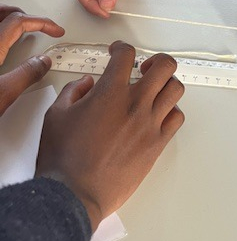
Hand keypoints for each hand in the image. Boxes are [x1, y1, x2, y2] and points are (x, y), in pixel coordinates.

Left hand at [0, 5, 64, 116]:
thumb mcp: (4, 93)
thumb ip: (26, 75)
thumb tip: (41, 62)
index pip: (19, 21)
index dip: (42, 23)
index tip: (54, 31)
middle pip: (2, 12)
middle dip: (22, 15)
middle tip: (37, 26)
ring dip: (5, 18)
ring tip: (18, 28)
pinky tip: (0, 43)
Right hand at [36, 41, 184, 230]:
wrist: (75, 193)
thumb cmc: (64, 158)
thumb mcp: (56, 115)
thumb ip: (73, 91)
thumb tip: (87, 83)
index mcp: (109, 92)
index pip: (126, 55)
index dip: (122, 47)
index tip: (118, 51)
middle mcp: (135, 105)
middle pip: (164, 66)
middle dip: (155, 60)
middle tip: (144, 67)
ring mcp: (150, 124)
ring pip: (176, 89)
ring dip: (166, 84)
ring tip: (154, 90)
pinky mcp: (157, 144)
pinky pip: (177, 118)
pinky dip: (171, 111)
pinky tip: (158, 114)